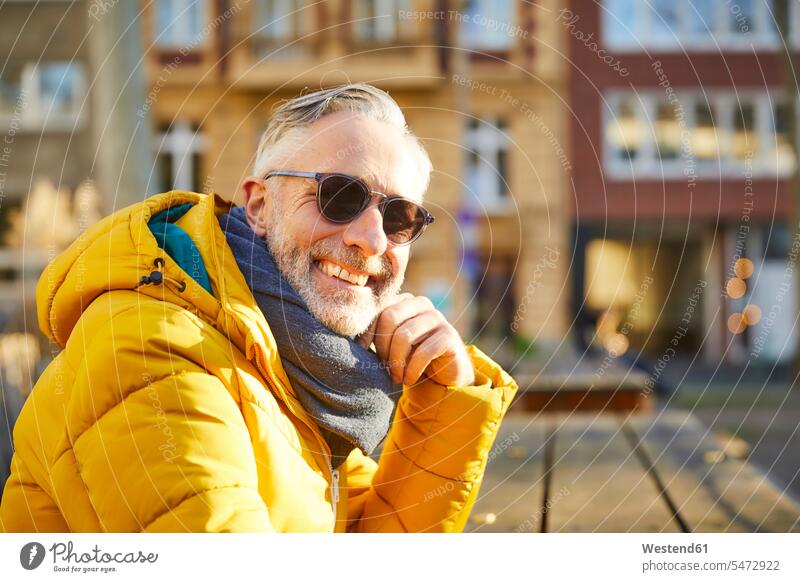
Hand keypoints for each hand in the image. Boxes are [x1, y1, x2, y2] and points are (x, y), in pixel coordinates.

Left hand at [356, 293, 474, 386]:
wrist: (445, 372)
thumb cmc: (411, 357)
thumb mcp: (391, 344)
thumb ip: (377, 334)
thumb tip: (348, 339)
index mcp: (403, 301)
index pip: (378, 309)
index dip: (367, 333)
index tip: (362, 353)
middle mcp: (421, 303)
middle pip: (389, 317)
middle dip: (382, 347)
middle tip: (383, 367)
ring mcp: (437, 317)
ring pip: (404, 336)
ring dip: (396, 362)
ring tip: (396, 377)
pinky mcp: (449, 335)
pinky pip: (423, 352)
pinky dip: (412, 370)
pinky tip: (409, 380)